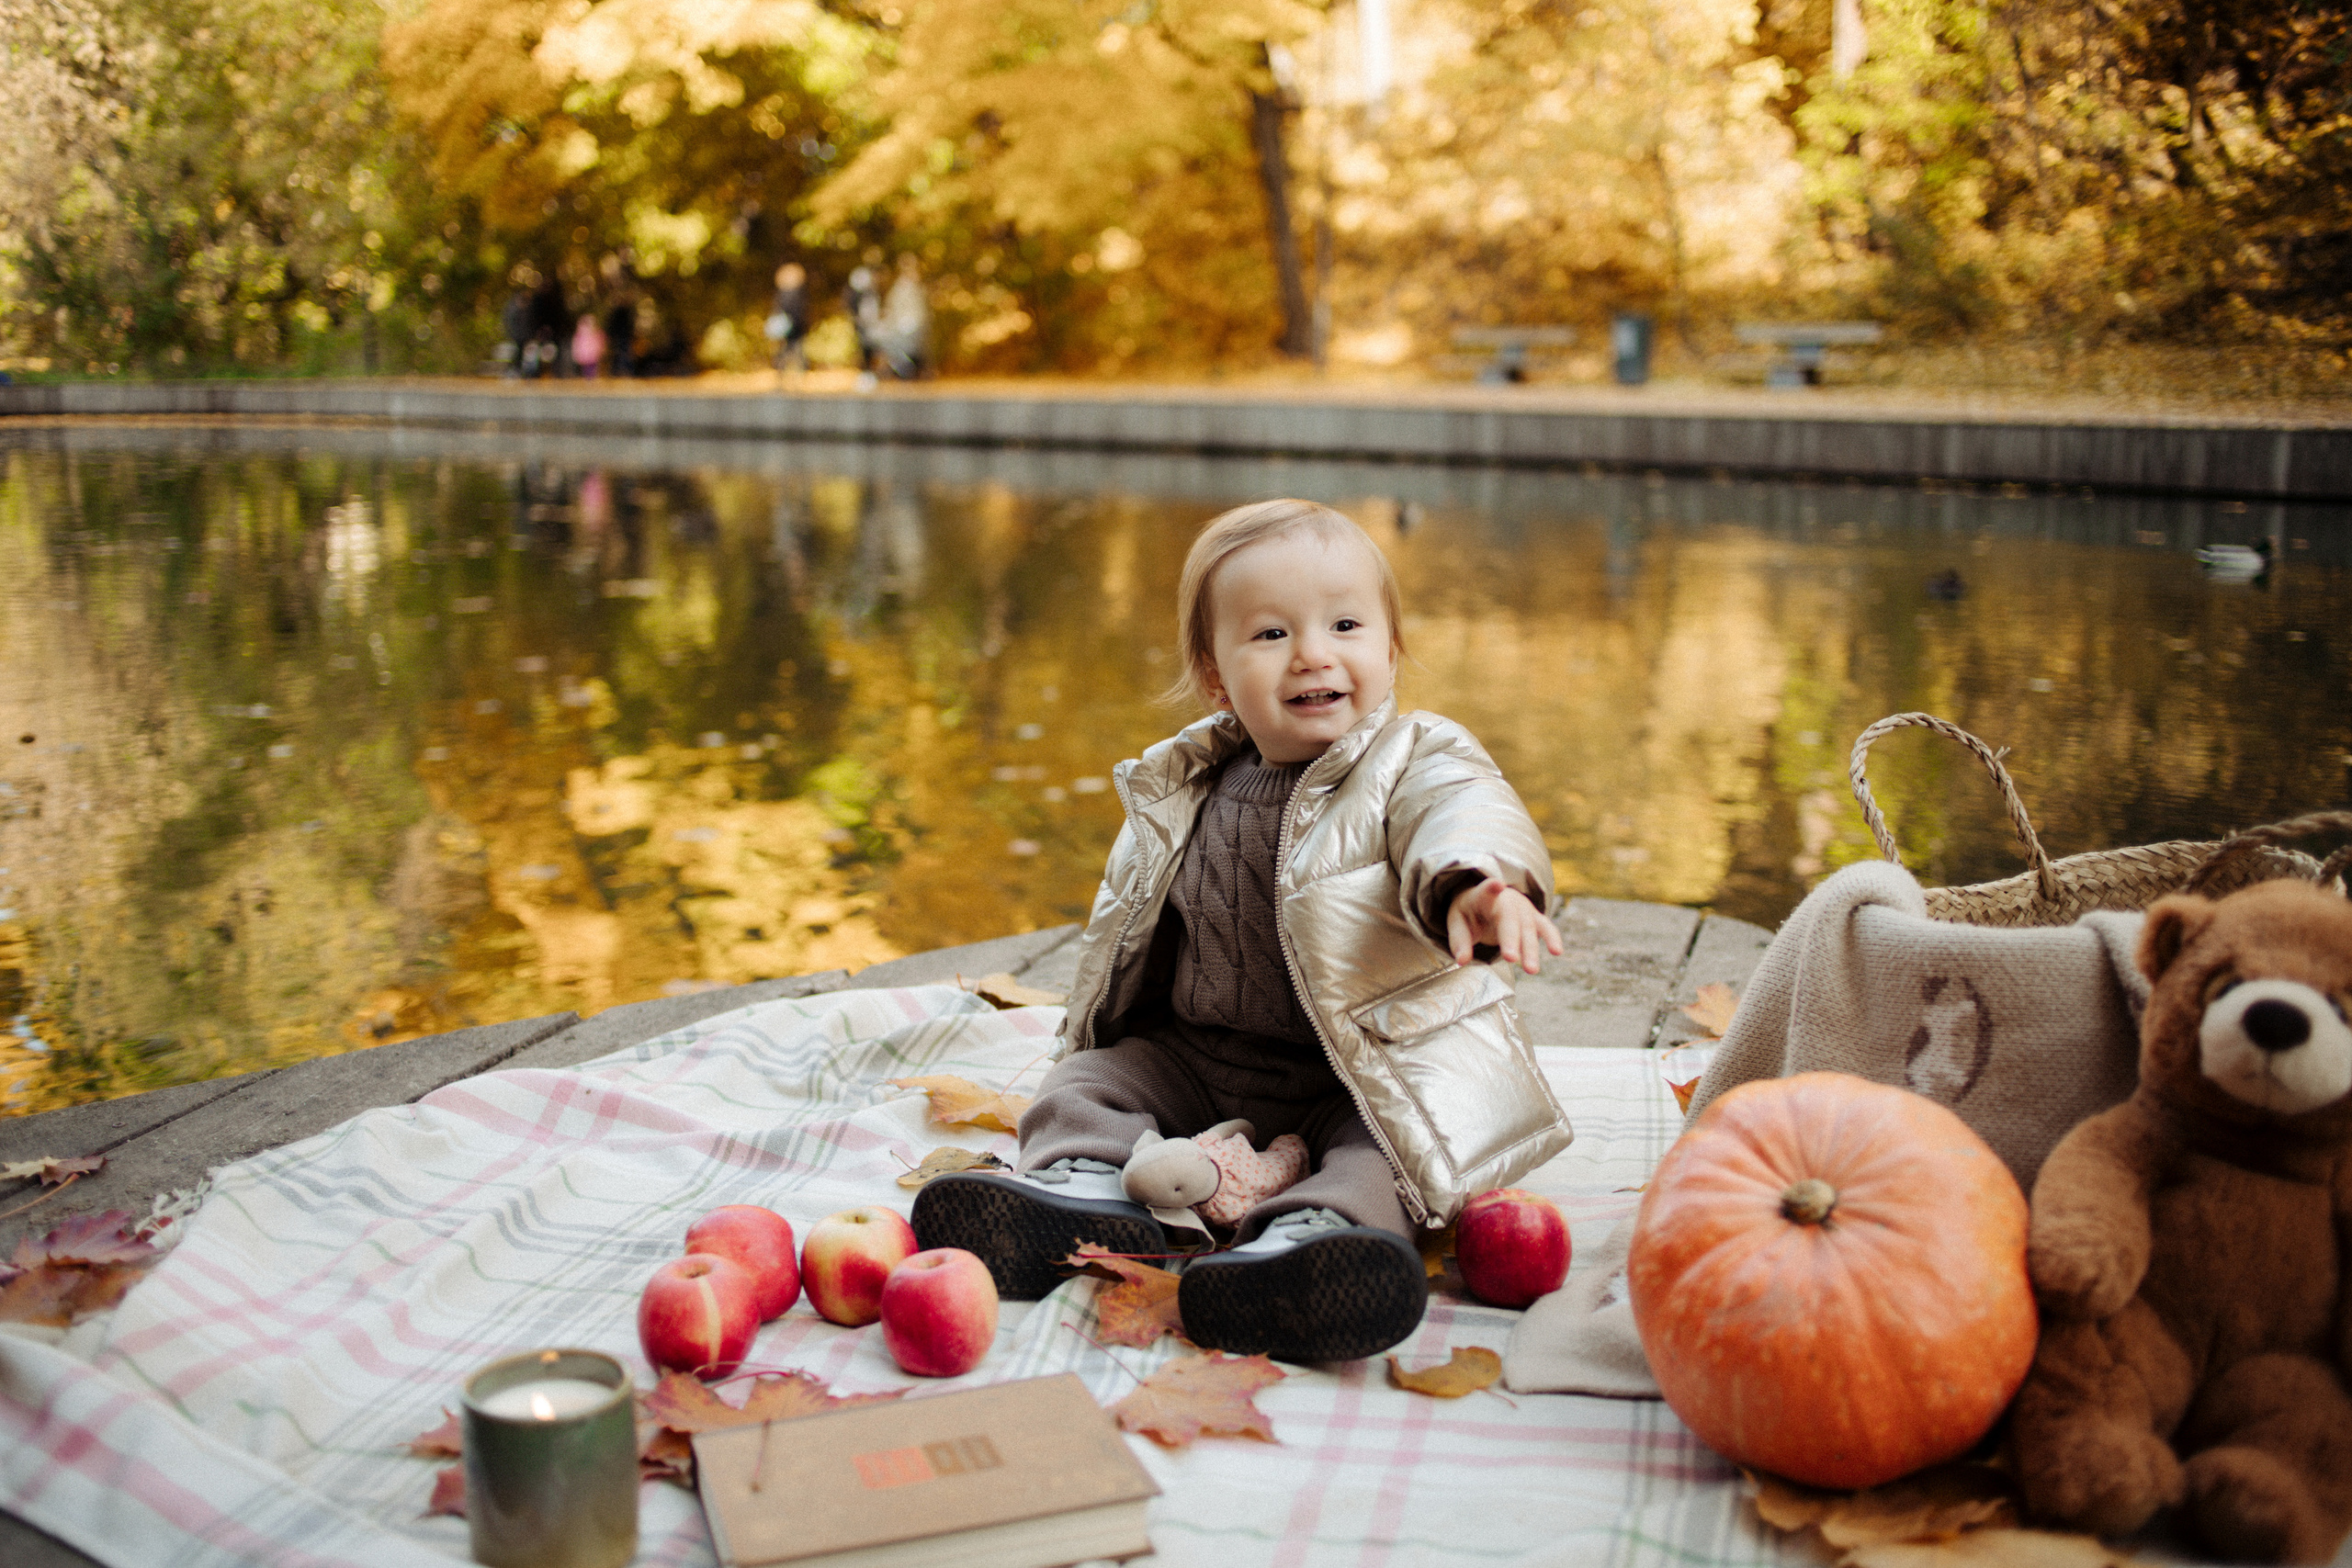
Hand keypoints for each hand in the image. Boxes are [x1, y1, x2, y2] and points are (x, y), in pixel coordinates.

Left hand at [1446, 879, 1564, 973]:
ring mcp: (1523, 908)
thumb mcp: (1457, 922)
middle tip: (1510, 959)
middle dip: (1511, 938)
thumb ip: (1459, 941)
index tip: (1498, 884)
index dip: (1492, 887)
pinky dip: (1552, 938)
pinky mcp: (1534, 918)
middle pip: (1510, 918)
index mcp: (1483, 897)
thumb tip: (1461, 961)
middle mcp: (1506, 900)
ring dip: (1531, 949)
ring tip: (1532, 970)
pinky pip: (1545, 927)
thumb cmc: (1471, 912)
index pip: (1486, 891)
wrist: (1490, 899)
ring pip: (1529, 928)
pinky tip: (1557, 951)